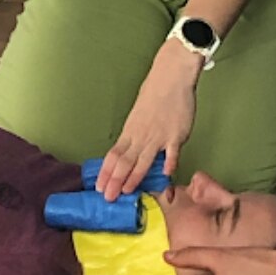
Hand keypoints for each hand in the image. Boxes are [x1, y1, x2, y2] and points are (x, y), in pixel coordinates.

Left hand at [96, 40, 202, 200]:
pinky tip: (166, 175)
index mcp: (130, 131)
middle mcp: (141, 136)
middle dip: (115, 181)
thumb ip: (136, 134)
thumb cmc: (155, 93)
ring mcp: (158, 136)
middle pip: (124, 162)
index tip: (99, 187)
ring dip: (134, 177)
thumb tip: (131, 150)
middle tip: (108, 197)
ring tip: (127, 191)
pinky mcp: (176, 135)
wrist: (170, 77)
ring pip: (143, 161)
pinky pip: (172, 152)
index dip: (106, 173)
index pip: (113, 156)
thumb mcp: (138, 115)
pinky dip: (169, 163)